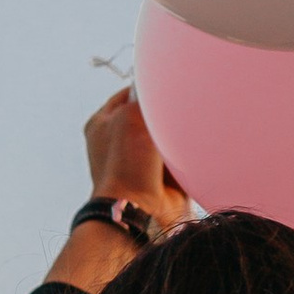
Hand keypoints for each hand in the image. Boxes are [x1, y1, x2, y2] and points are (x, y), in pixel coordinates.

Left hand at [81, 85, 190, 236]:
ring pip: (167, 136)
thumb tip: (162, 86)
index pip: (126, 94)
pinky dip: (185, 156)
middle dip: (166, 114)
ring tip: (184, 134)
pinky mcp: (161, 178)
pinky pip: (179, 158)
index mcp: (102, 124)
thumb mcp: (132, 114)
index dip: (147, 87)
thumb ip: (147, 95)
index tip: (166, 83)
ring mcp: (140, 162)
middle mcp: (119, 142)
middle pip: (150, 115)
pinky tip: (190, 151)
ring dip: (177, 136)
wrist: (140, 209)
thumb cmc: (128, 161)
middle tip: (180, 108)